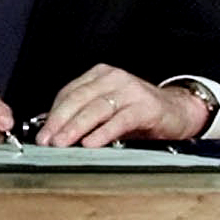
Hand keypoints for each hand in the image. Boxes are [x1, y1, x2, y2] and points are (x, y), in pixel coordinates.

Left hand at [33, 64, 206, 145]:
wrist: (178, 111)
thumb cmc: (139, 112)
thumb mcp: (108, 108)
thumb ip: (83, 114)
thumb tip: (51, 129)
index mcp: (100, 75)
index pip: (69, 92)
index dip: (53, 113)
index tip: (42, 132)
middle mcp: (114, 78)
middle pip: (79, 98)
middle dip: (59, 121)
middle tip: (47, 140)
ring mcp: (130, 91)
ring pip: (96, 108)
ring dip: (76, 127)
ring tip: (62, 143)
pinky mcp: (145, 107)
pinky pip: (119, 120)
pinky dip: (103, 133)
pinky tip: (91, 143)